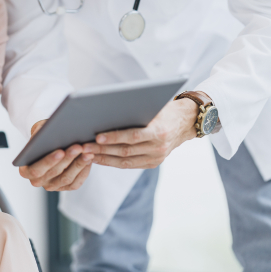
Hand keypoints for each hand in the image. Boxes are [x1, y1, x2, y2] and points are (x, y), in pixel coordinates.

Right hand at [18, 119, 93, 191]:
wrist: (48, 142)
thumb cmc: (42, 135)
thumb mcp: (38, 131)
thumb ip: (40, 134)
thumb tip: (51, 132)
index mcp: (25, 171)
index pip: (36, 170)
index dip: (48, 161)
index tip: (60, 151)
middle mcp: (37, 181)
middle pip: (54, 174)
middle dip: (68, 159)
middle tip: (79, 147)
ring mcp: (51, 186)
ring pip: (66, 179)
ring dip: (78, 165)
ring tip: (87, 153)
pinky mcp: (64, 187)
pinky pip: (76, 183)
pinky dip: (83, 171)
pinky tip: (89, 160)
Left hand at [82, 96, 198, 167]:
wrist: (186, 122)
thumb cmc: (165, 109)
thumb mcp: (153, 106)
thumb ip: (135, 111)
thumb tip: (106, 111)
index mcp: (159, 131)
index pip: (132, 136)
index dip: (114, 138)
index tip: (97, 137)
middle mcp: (158, 147)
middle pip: (125, 151)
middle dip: (102, 150)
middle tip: (83, 147)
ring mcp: (156, 157)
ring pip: (125, 162)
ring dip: (104, 158)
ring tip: (87, 155)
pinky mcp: (153, 163)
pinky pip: (130, 165)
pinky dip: (113, 162)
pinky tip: (99, 158)